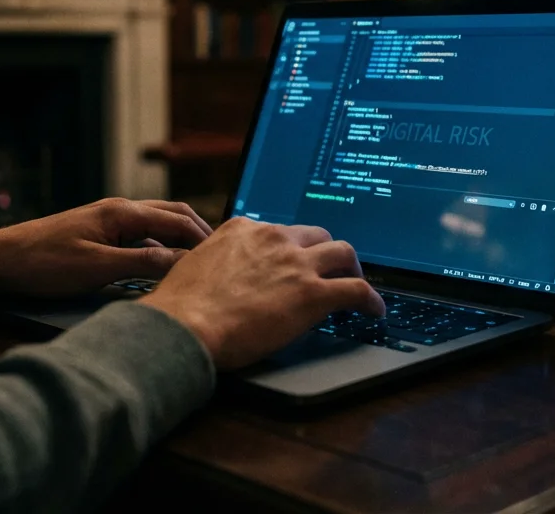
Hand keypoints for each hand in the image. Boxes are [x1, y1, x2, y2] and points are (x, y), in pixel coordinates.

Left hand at [0, 198, 211, 300]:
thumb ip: (142, 263)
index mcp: (122, 213)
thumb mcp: (97, 269)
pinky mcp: (98, 232)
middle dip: (200, 232)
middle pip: (173, 214)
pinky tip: (164, 262)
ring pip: (157, 222)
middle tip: (221, 256)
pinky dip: (161, 243)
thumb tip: (183, 262)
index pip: (179, 221)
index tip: (226, 259)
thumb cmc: (43, 264)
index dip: (205, 239)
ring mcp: (108, 219)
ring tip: (200, 259)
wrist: (0, 260)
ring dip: (181, 236)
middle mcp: (119, 210)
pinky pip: (141, 233)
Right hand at [138, 217, 384, 369]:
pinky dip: (371, 299)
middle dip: (326, 252)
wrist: (184, 325)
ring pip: (343, 253)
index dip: (291, 249)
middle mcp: (273, 238)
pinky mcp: (313, 294)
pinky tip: (375, 311)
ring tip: (356, 283)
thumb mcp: (194, 266)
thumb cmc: (180, 307)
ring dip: (352, 268)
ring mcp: (296, 264)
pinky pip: (356, 290)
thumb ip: (215, 262)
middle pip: (317, 235)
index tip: (293, 260)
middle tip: (329, 270)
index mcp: (244, 229)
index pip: (280, 231)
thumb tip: (217, 276)